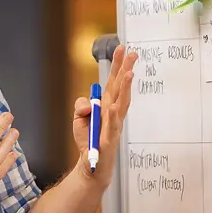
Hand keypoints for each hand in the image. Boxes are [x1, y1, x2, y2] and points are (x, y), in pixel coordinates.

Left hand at [72, 44, 136, 185]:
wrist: (90, 164)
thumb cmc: (88, 140)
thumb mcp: (79, 119)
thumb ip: (81, 107)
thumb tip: (88, 104)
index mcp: (106, 105)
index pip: (113, 82)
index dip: (117, 66)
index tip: (122, 49)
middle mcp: (113, 112)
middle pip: (120, 88)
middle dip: (125, 70)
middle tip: (132, 53)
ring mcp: (113, 125)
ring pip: (121, 103)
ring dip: (124, 89)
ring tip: (128, 74)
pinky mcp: (109, 138)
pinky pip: (111, 125)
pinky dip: (112, 116)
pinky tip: (113, 106)